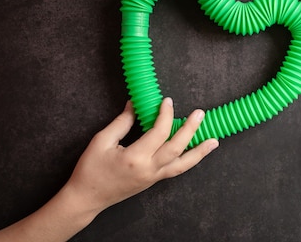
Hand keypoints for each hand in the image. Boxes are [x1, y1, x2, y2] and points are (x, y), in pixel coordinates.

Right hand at [64, 99, 217, 214]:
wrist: (86, 198)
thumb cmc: (90, 170)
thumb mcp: (101, 141)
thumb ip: (122, 122)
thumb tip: (135, 104)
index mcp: (135, 158)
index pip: (158, 133)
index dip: (165, 115)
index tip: (167, 101)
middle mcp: (149, 169)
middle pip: (177, 148)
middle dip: (191, 129)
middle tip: (200, 114)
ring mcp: (153, 177)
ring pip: (182, 164)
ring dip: (200, 151)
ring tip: (214, 141)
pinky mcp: (153, 181)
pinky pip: (176, 170)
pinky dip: (189, 160)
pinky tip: (197, 152)